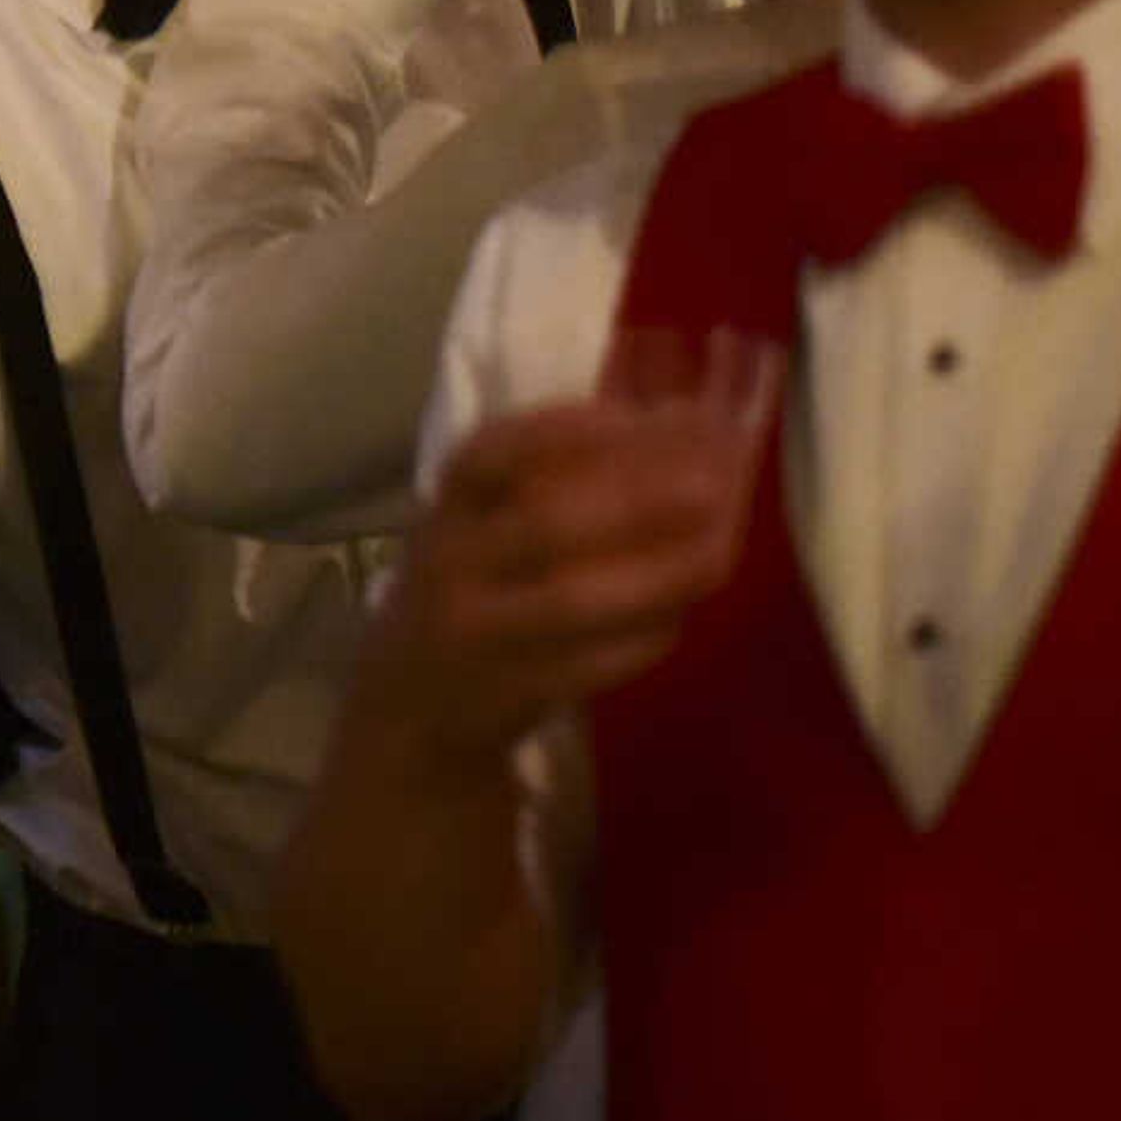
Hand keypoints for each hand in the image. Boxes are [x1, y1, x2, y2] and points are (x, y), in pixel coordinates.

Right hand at [359, 333, 780, 772]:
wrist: (403, 705)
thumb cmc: (465, 589)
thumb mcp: (478, 528)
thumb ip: (553, 483)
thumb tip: (679, 424)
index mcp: (446, 508)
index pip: (490, 453)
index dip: (568, 430)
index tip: (643, 415)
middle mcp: (452, 563)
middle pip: (544, 525)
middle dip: (636, 502)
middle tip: (712, 485)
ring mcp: (479, 632)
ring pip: (574, 601)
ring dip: (657, 576)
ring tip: (718, 554)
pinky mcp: (510, 692)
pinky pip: (590, 665)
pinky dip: (644, 638)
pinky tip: (682, 614)